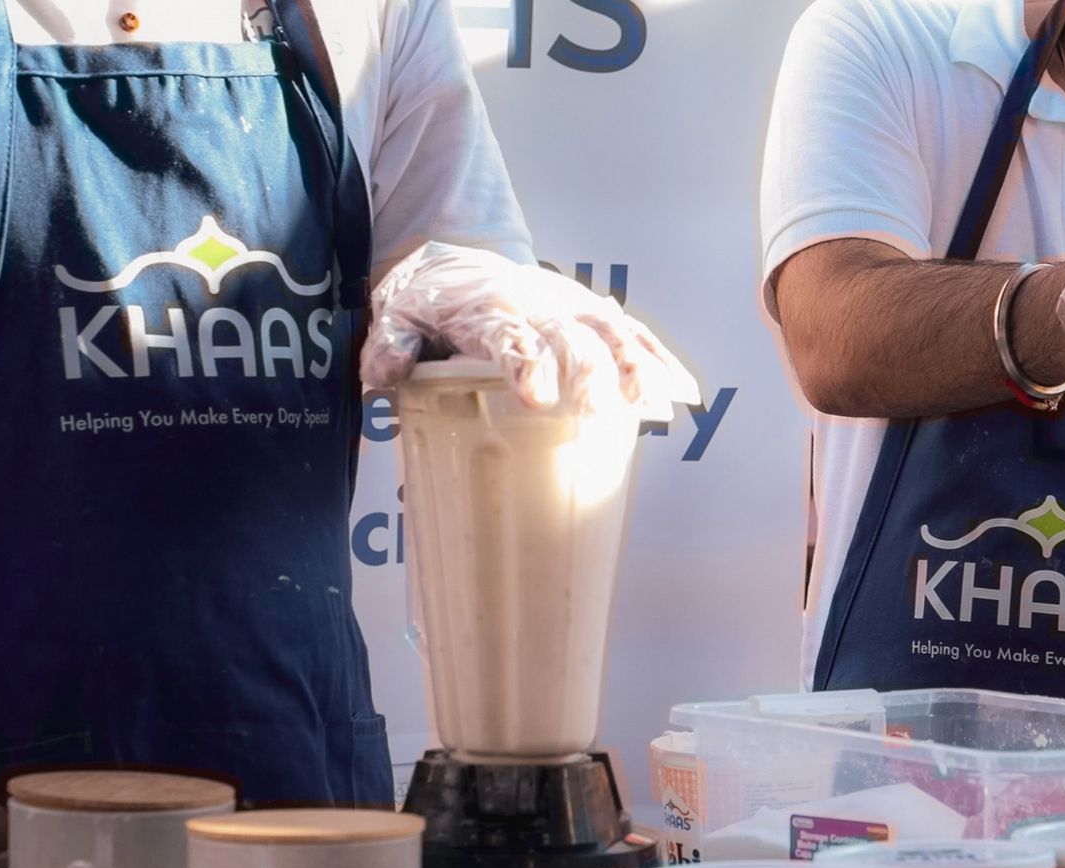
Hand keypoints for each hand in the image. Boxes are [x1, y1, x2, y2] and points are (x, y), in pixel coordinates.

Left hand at [362, 242, 699, 415]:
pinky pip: (633, 336)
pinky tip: (683, 393)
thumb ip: (389, 344)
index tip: (538, 398)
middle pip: (572, 337)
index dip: (525, 363)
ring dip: (635, 365)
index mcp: (490, 310)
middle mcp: (539, 306)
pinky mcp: (593, 314)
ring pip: (612, 333)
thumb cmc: (430, 302)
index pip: (510, 335)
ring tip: (652, 400)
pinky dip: (659, 360)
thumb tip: (380, 377)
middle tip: (601, 408)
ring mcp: (572, 309)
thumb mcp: (396, 315)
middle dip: (591, 370)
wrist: (459, 262)